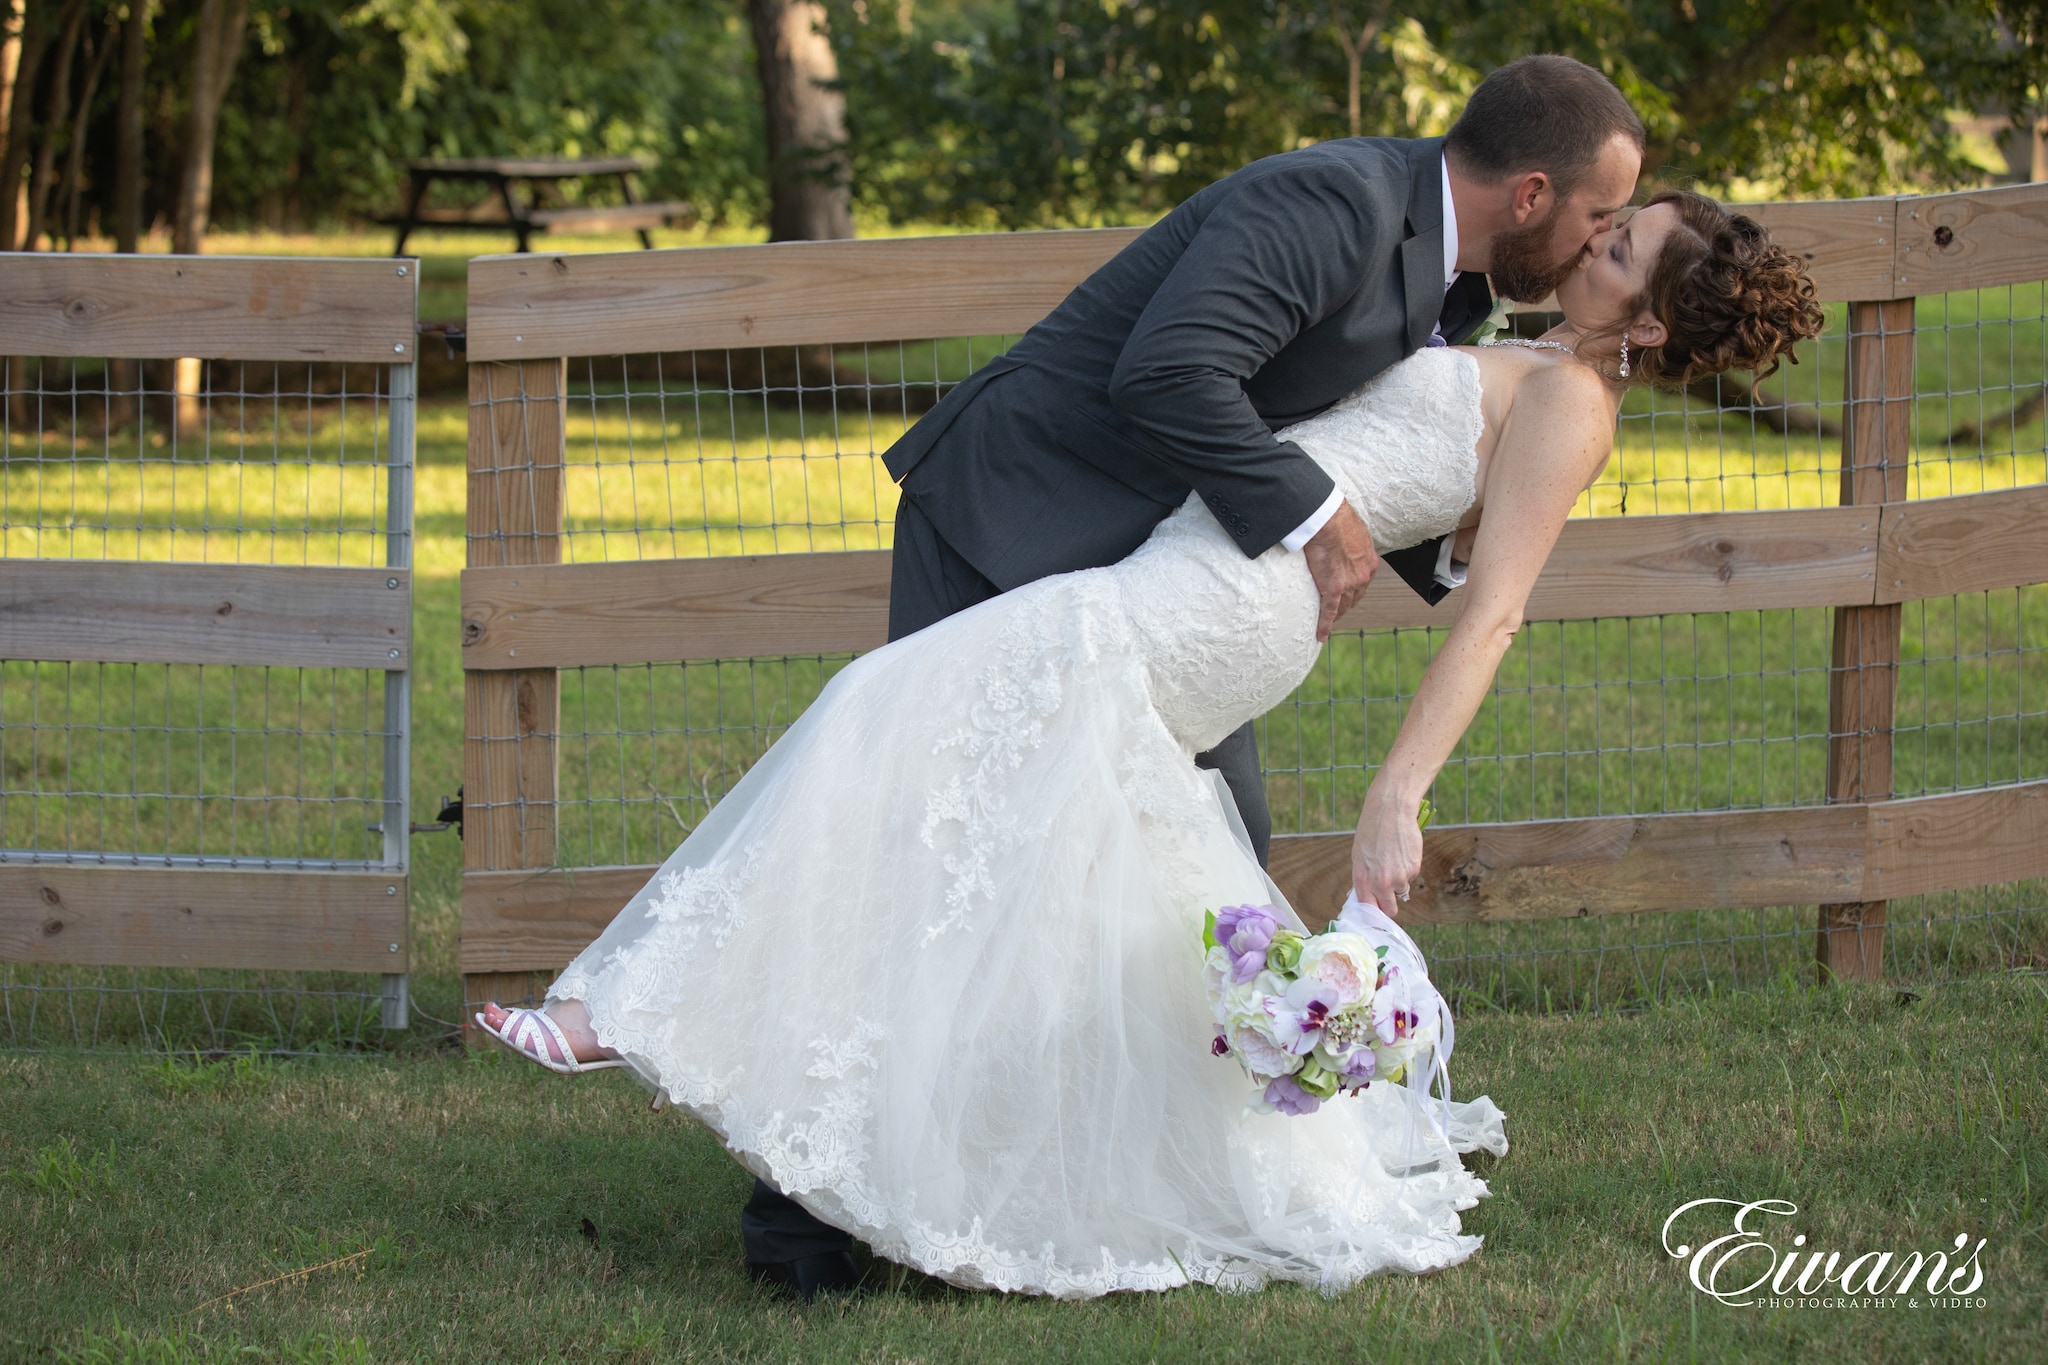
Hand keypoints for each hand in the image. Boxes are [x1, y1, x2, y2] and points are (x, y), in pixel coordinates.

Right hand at [1302, 500, 1378, 641]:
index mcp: (1369, 561)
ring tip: (1325, 622)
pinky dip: (1325, 625)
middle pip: (1355, 598)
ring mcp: (1350, 584)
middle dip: (1346, 606)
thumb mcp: (1351, 529)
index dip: (1354, 591)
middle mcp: (1363, 575)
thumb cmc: (1336, 517)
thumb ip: (1350, 540)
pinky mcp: (1334, 588)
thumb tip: (1340, 538)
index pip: (1362, 583)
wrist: (1328, 519)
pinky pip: (1329, 612)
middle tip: (1335, 612)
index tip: (1346, 596)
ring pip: (1343, 607)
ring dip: (1336, 616)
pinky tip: (1321, 635)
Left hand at [1352, 790, 1422, 917]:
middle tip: (1388, 895)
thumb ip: (1363, 879)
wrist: (1390, 811)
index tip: (1375, 917)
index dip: (1373, 915)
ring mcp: (1399, 878)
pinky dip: (1408, 868)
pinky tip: (1402, 852)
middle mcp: (1380, 883)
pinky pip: (1411, 876)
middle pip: (1389, 910)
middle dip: (1389, 906)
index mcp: (1362, 880)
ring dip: (1398, 881)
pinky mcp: (1413, 869)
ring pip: (1401, 891)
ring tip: (1393, 859)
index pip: (1369, 910)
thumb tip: (1364, 897)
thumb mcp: (1358, 857)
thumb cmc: (1371, 831)